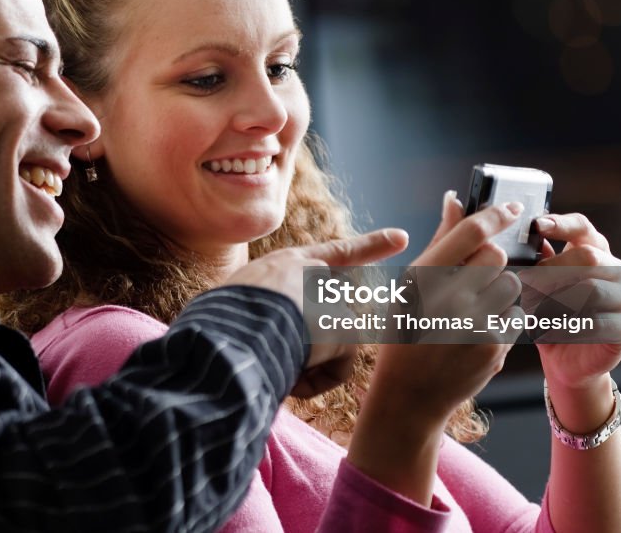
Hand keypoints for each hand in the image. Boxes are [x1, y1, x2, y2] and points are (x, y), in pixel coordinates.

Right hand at [224, 228, 409, 397]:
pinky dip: (313, 383)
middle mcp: (313, 275)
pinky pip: (335, 370)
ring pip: (327, 349)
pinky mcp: (344, 327)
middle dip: (319, 343)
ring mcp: (331, 300)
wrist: (228, 326)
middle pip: (329, 317)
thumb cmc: (217, 320)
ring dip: (302, 365)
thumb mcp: (235, 303)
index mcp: (285, 264)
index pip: (335, 254)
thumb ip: (264, 311)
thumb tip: (280, 348)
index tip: (403, 238)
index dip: (369, 246)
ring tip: (268, 360)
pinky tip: (287, 375)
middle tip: (299, 352)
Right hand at [368, 196, 523, 422]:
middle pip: (497, 256)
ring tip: (475, 310)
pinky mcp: (495, 345)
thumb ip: (439, 242)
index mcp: (423, 277)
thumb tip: (454, 199)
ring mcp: (474, 322)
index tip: (512, 206)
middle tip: (474, 280)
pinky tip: (478, 333)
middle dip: (492, 263)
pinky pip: (515, 316)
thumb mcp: (410, 286)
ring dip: (500, 292)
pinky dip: (503, 320)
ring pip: (511, 285)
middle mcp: (449, 297)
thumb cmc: (405, 332)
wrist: (409, 394)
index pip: (469, 232)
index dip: (495, 214)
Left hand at [520, 213, 620, 389]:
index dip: (562, 224)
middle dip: (552, 270)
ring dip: (557, 300)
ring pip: (592, 289)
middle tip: (526, 284)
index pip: (583, 228)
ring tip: (534, 311)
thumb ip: (538, 263)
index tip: (537, 225)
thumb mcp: (539, 288)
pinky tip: (549, 332)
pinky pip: (596, 322)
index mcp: (595, 252)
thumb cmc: (550, 317)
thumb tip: (528, 240)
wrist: (566, 361)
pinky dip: (566, 327)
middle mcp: (616, 271)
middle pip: (589, 256)